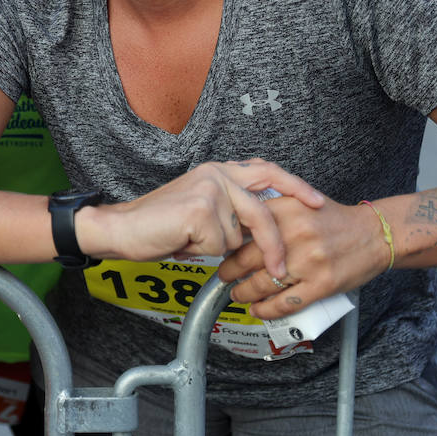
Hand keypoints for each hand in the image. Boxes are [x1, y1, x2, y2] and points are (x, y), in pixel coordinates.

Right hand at [78, 158, 325, 278]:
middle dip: (276, 240)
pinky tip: (180, 241)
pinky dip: (201, 252)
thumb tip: (257, 231)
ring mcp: (210, 190)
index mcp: (218, 170)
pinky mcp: (201, 211)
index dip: (294, 186)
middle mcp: (217, 174)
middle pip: (263, 209)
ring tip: (187, 239)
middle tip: (283, 265)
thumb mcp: (199, 209)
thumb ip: (228, 209)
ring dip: (217, 247)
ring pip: (238, 235)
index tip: (316, 201)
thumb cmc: (156, 224)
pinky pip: (219, 245)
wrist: (120, 227)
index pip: (266, 172)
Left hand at [218, 196, 387, 318]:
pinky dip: (267, 309)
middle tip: (223, 276)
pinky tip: (257, 310)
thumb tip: (234, 223)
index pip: (242, 229)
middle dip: (229, 271)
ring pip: (262, 283)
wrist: (375, 234)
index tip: (219, 250)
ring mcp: (308, 262)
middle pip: (246, 258)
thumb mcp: (299, 201)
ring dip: (244, 293)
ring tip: (237, 294)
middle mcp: (294, 235)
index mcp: (284, 211)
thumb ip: (269, 209)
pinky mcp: (322, 284)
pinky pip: (286, 302)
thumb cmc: (334, 219)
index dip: (226, 243)